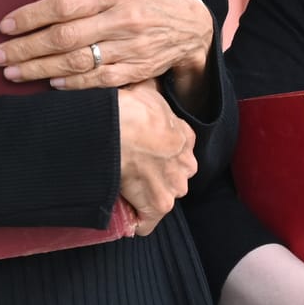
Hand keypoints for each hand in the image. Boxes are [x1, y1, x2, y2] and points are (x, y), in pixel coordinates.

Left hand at [0, 0, 212, 93]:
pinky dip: (73, 84)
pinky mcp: (136, 70)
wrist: (191, 25)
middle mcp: (122, 20)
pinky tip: (49, 83)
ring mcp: (130, 48)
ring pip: (78, 62)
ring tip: (12, 73)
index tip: (6, 25)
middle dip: (27, 48)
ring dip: (41, 70)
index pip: (65, 4)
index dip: (32, 16)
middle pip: (66, 37)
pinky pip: (99, 81)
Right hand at [117, 81, 195, 234]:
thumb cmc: (130, 108)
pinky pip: (145, 223)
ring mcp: (173, 187)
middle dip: (154, 177)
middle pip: (172, 177)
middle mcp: (185, 165)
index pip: (178, 151)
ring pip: (160, 197)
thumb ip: (153, 91)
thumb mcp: (146, 90)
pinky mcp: (157, 206)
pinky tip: (120, 214)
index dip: (158, 154)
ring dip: (143, 198)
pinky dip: (133, 222)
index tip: (141, 154)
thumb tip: (150, 81)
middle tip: (127, 170)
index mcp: (185, 138)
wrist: (118, 128)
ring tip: (119, 190)